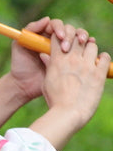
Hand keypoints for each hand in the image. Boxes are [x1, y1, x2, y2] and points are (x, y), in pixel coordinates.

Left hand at [10, 16, 93, 102]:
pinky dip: (88, 46)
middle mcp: (56, 40)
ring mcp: (64, 50)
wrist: (24, 85)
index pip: (56, 25)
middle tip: (65, 48)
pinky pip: (82, 50)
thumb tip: (47, 19)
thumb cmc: (20, 65)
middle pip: (69, 30)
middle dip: (70, 36)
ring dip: (81, 37)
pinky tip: (89, 47)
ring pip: (77, 38)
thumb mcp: (19, 46)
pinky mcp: (71, 60)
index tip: (59, 37)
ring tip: (81, 43)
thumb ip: (30, 30)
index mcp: (44, 34)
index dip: (59, 28)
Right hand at [29, 32, 109, 148]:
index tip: (65, 43)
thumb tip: (45, 56)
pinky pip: (105, 57)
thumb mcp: (47, 82)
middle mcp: (72, 59)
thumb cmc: (55, 101)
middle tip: (80, 47)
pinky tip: (99, 64)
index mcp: (57, 61)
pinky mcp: (99, 74)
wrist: (68, 114)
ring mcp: (86, 65)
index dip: (61, 37)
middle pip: (76, 37)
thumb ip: (48, 66)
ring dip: (91, 49)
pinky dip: (103, 58)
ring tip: (90, 57)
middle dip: (78, 40)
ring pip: (92, 45)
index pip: (58, 37)